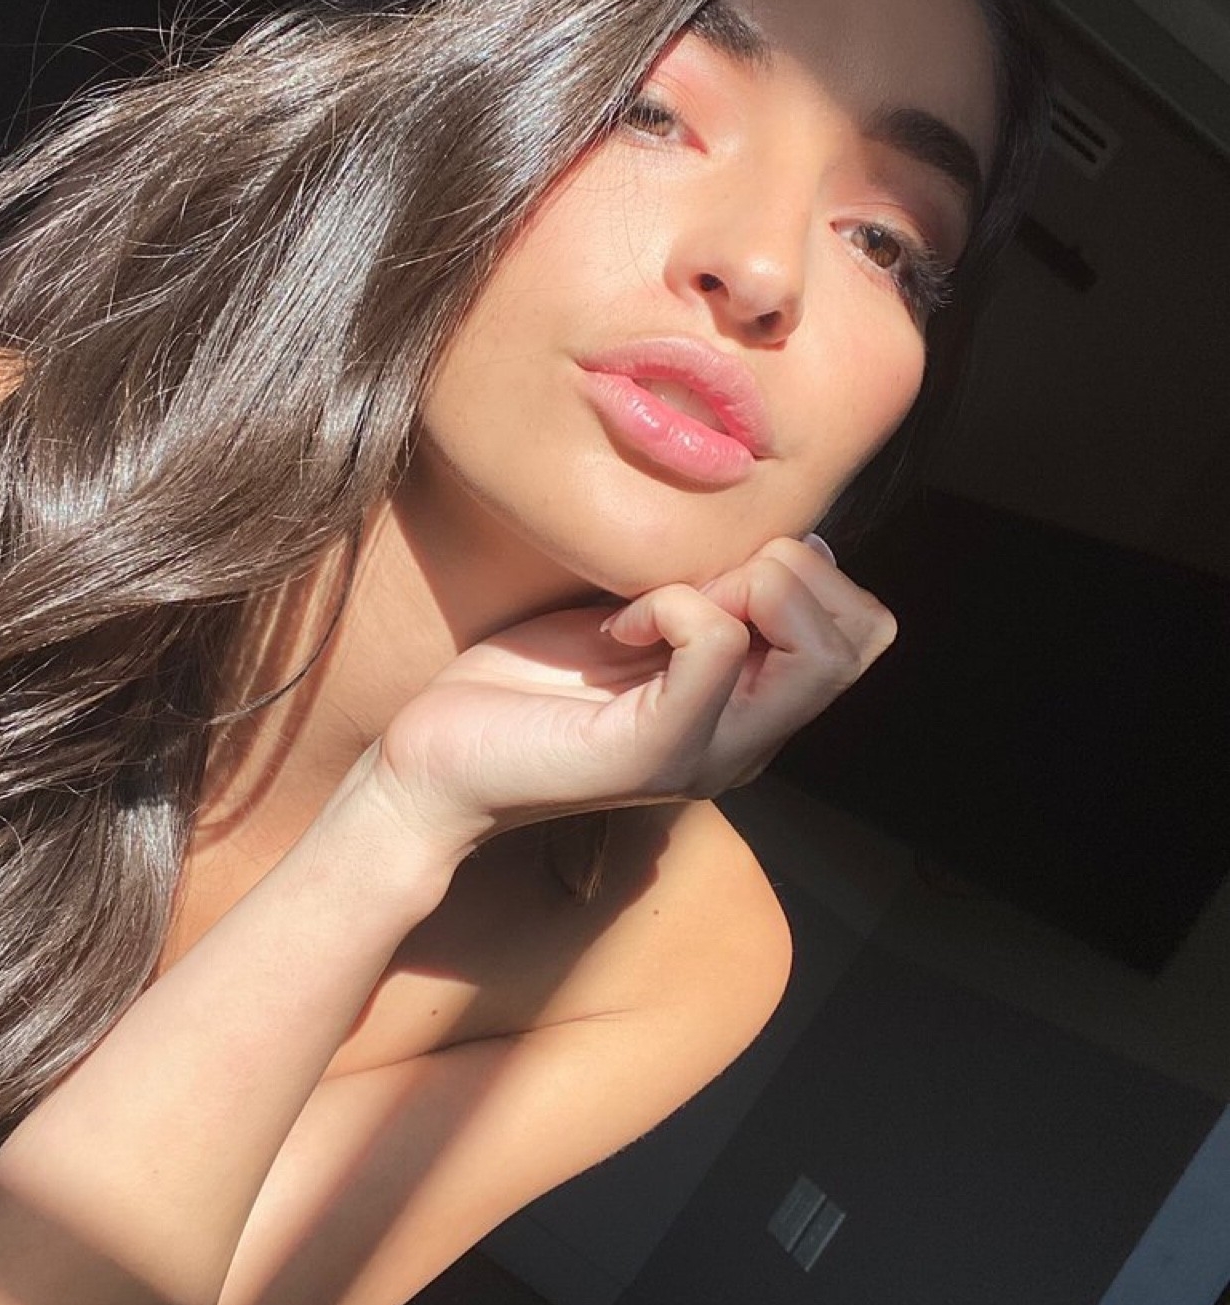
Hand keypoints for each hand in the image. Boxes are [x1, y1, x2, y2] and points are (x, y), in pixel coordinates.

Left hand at [368, 536, 896, 858]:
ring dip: (743, 585)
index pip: (866, 631)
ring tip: (660, 603)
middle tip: (698, 580)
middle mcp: (750, 741)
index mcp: (753, 708)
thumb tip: (797, 541)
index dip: (808, 573)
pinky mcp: (654, 754)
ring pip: (816, 650)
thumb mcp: (640, 620)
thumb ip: (715, 594)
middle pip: (862, 640)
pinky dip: (670, 604)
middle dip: (793, 571)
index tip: (713, 569)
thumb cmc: (527, 687)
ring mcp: (710, 754)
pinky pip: (713, 642)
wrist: (437, 763)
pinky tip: (617, 629)